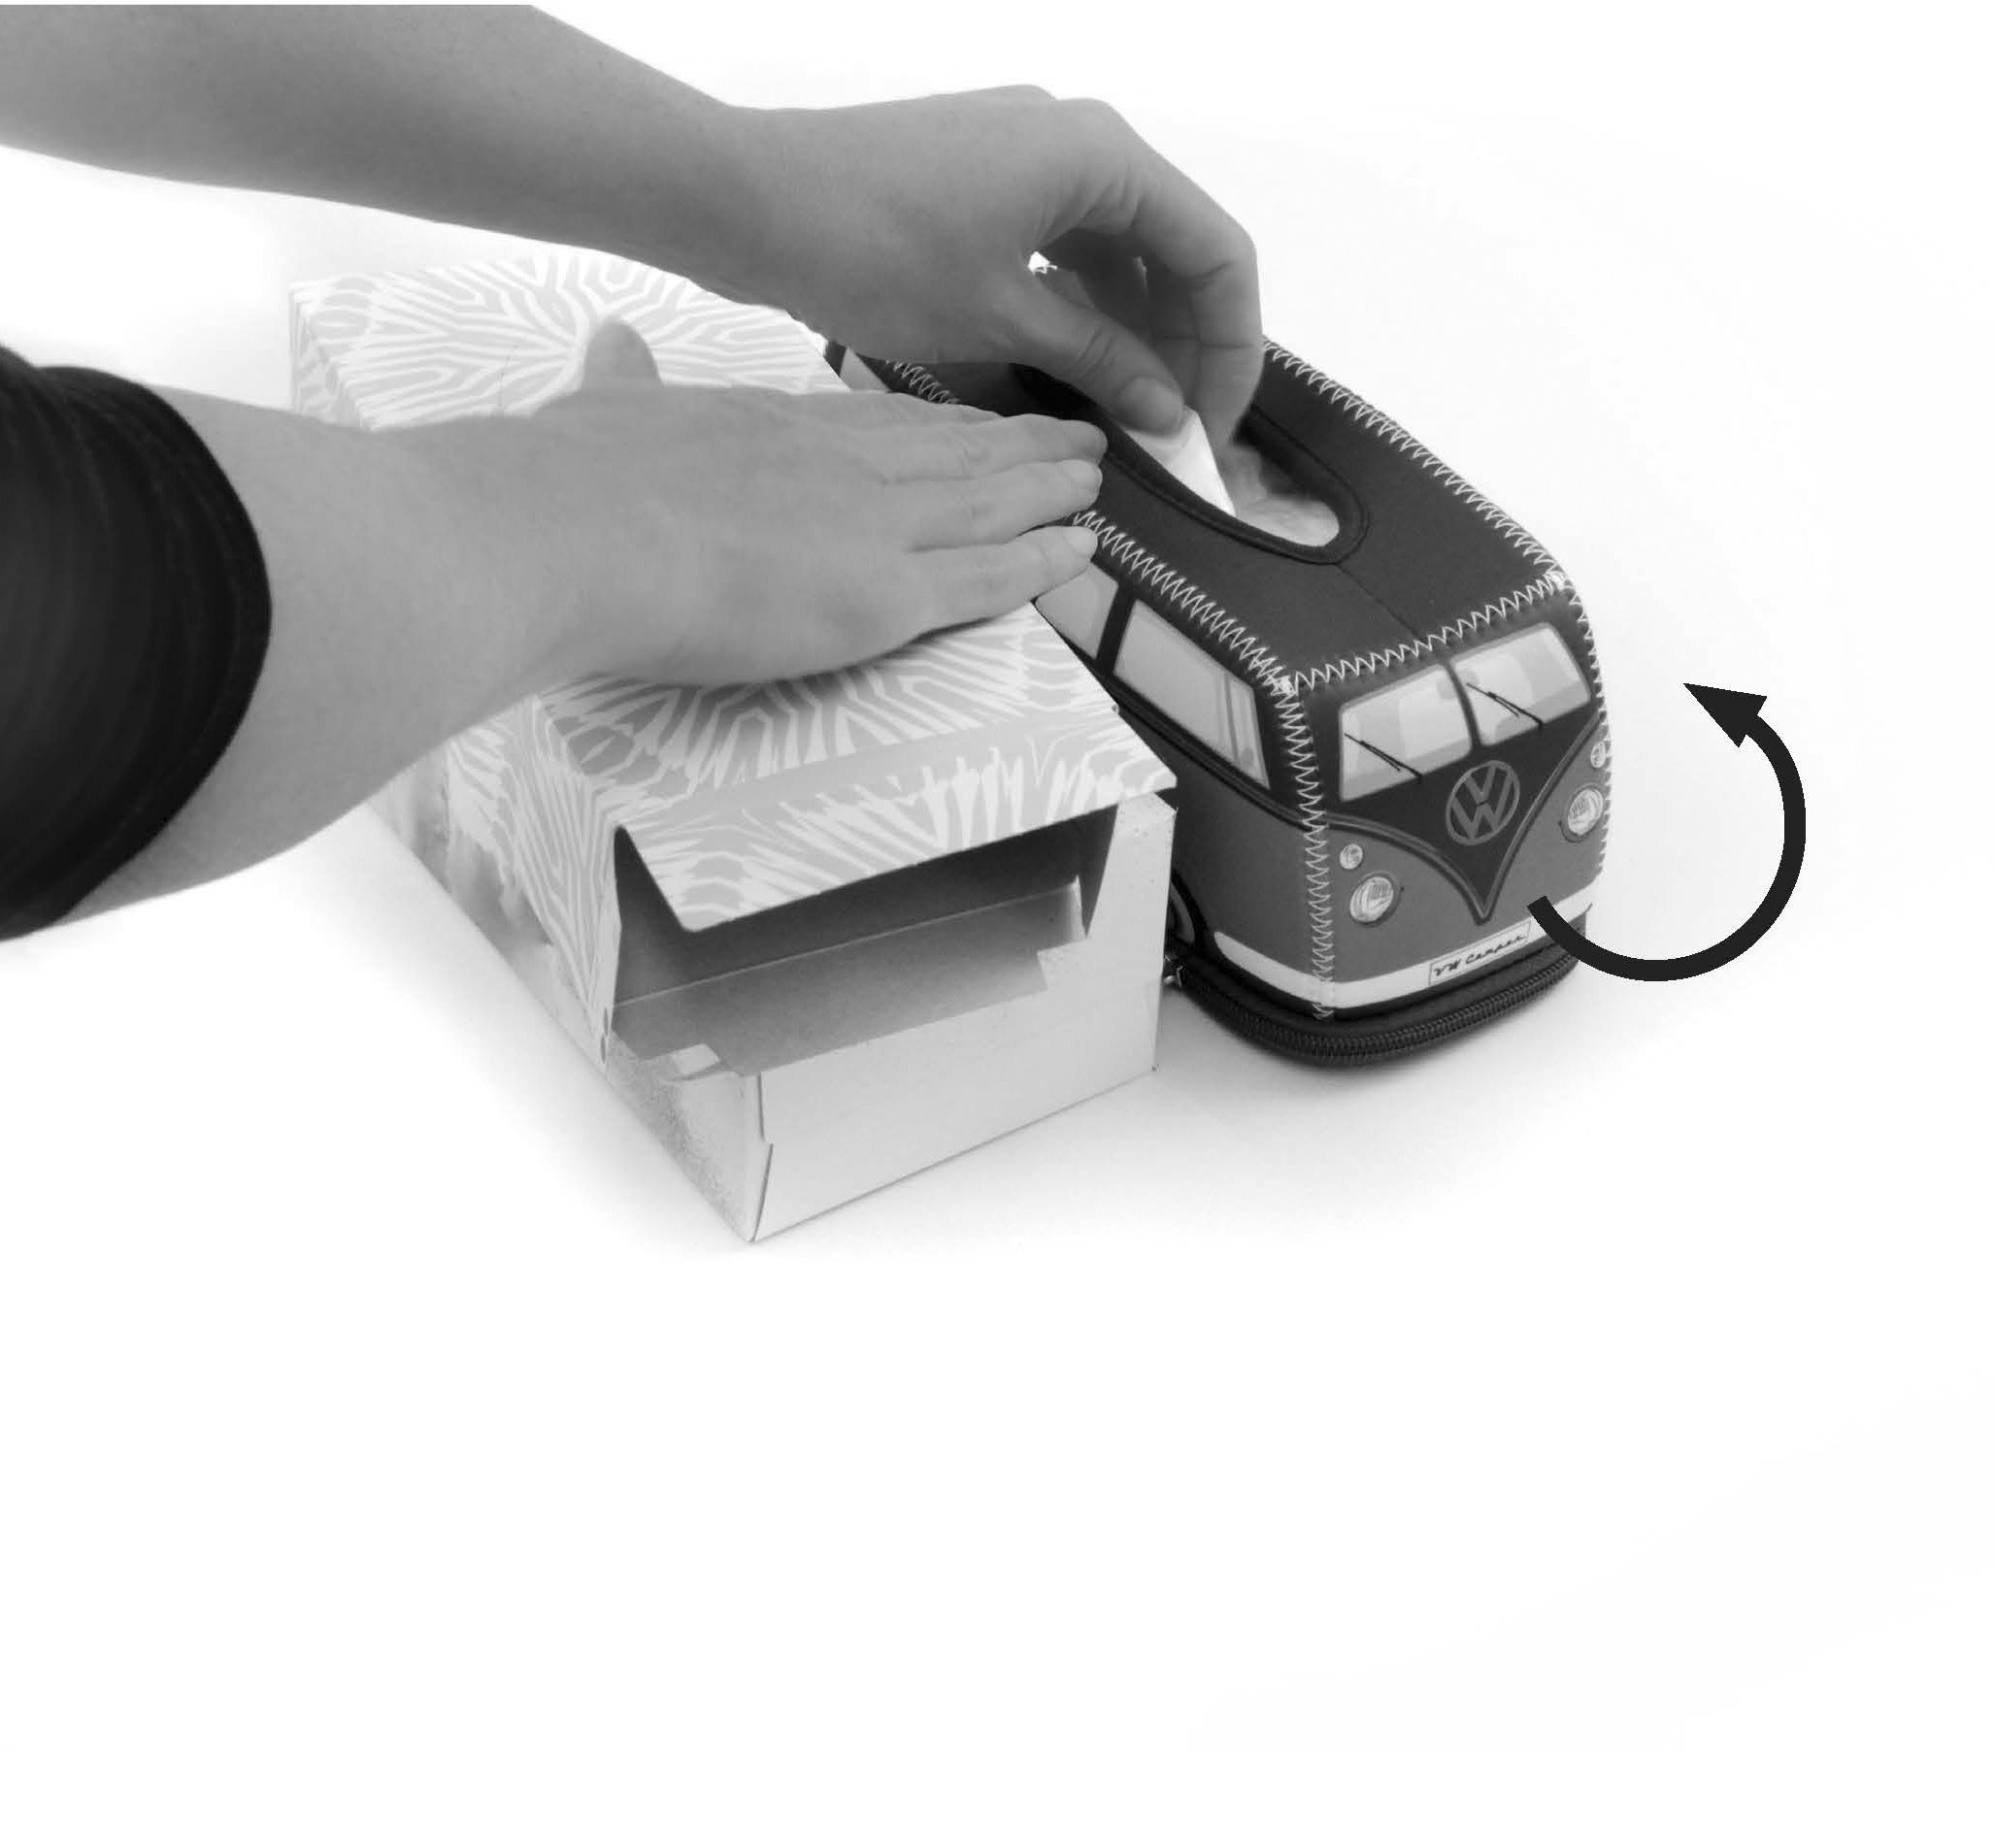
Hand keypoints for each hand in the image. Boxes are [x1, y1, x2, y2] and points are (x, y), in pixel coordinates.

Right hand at [428, 321, 1107, 685]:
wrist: (578, 532)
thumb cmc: (574, 478)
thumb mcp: (604, 404)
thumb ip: (623, 378)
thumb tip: (612, 339)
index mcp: (781, 426)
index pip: (883, 422)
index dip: (943, 423)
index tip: (982, 420)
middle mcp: (844, 466)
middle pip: (955, 454)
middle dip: (1020, 447)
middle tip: (1076, 441)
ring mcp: (874, 529)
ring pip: (988, 505)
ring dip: (1049, 493)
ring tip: (1097, 482)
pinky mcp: (886, 597)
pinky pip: (986, 579)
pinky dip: (1041, 564)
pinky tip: (1083, 553)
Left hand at [734, 90, 1262, 441]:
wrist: (747, 199)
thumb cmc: (875, 250)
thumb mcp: (1000, 316)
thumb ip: (1099, 359)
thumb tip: (1168, 409)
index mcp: (1102, 156)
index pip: (1215, 253)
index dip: (1229, 349)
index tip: (1211, 427)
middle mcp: (1078, 138)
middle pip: (1173, 246)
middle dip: (1184, 342)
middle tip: (1170, 430)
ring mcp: (1028, 152)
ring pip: (1118, 249)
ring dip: (1133, 330)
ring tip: (1127, 412)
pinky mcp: (985, 176)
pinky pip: (1064, 242)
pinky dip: (1080, 306)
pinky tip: (1074, 367)